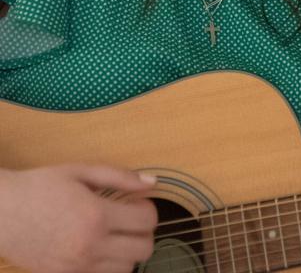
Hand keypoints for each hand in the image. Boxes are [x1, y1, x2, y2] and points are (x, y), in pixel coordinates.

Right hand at [0, 163, 157, 272]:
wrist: (3, 212)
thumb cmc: (41, 186)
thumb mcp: (81, 171)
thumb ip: (120, 177)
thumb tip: (152, 182)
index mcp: (97, 216)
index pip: (146, 221)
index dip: (149, 209)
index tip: (138, 202)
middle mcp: (91, 246)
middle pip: (144, 250)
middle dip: (144, 232)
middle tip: (131, 218)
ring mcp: (78, 267)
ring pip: (126, 269)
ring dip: (128, 251)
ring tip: (115, 233)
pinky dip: (108, 265)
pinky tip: (99, 247)